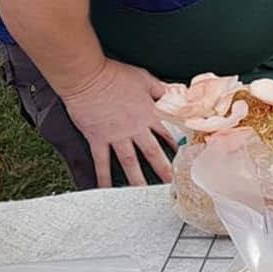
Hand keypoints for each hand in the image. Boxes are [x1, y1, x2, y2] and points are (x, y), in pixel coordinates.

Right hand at [60, 58, 176, 187]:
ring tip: (143, 196)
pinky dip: (103, 177)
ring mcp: (116, 136)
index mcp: (148, 114)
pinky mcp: (98, 139)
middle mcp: (135, 128)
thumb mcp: (145, 79)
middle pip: (153, 153)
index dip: (178, 147)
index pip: (168, 134)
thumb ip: (162, 89)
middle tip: (172, 186)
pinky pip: (102, 161)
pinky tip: (106, 190)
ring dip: (137, 180)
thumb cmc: (115, 75)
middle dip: (164, 170)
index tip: (185, 160)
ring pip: (130, 162)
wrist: (88, 76)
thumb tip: (177, 92)